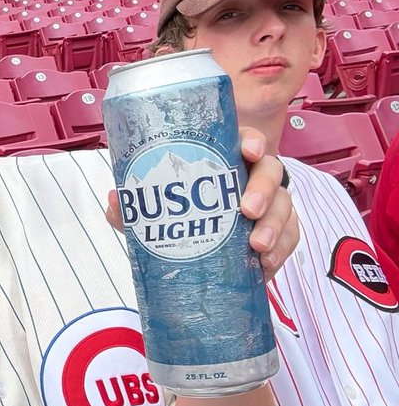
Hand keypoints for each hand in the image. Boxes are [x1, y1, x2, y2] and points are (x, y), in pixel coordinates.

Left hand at [106, 126, 297, 279]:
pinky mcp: (280, 231)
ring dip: (274, 225)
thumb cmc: (175, 217)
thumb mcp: (152, 212)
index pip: (246, 140)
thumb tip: (114, 199)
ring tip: (257, 247)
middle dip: (263, 189)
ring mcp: (271, 203)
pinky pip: (290, 237)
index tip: (248, 151)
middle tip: (247, 211)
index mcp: (225, 160)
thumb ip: (133, 207)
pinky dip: (281, 251)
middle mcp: (252, 177)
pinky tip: (265, 265)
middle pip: (271, 171)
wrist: (193, 252)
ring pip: (284, 205)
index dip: (252, 141)